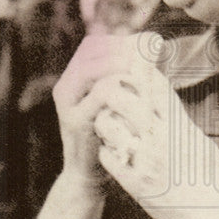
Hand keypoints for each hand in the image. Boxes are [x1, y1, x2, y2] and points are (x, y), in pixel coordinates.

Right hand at [52, 33, 147, 188]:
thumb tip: (152, 49)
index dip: (121, 40)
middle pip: (93, 52)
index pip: (94, 45)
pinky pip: (102, 93)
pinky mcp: (76, 121)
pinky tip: (143, 92)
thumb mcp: (116, 104)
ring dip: (124, 66)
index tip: (149, 42)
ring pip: (95, 70)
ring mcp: (68, 105)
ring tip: (149, 70)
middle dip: (124, 49)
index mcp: (73, 80)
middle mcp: (65, 88)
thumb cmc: (110, 137)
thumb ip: (126, 79)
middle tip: (151, 53)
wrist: (89, 177)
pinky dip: (125, 88)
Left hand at [92, 61, 218, 218]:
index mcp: (178, 125)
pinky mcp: (134, 181)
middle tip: (107, 93)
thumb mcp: (198, 140)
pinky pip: (107, 156)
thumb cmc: (209, 176)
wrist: (210, 212)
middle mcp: (161, 138)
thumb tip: (168, 101)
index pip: (155, 87)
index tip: (130, 61)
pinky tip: (111, 152)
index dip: (140, 69)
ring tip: (106, 125)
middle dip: (112, 91)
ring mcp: (145, 159)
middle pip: (124, 99)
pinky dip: (106, 151)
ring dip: (104, 122)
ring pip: (108, 125)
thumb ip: (179, 120)